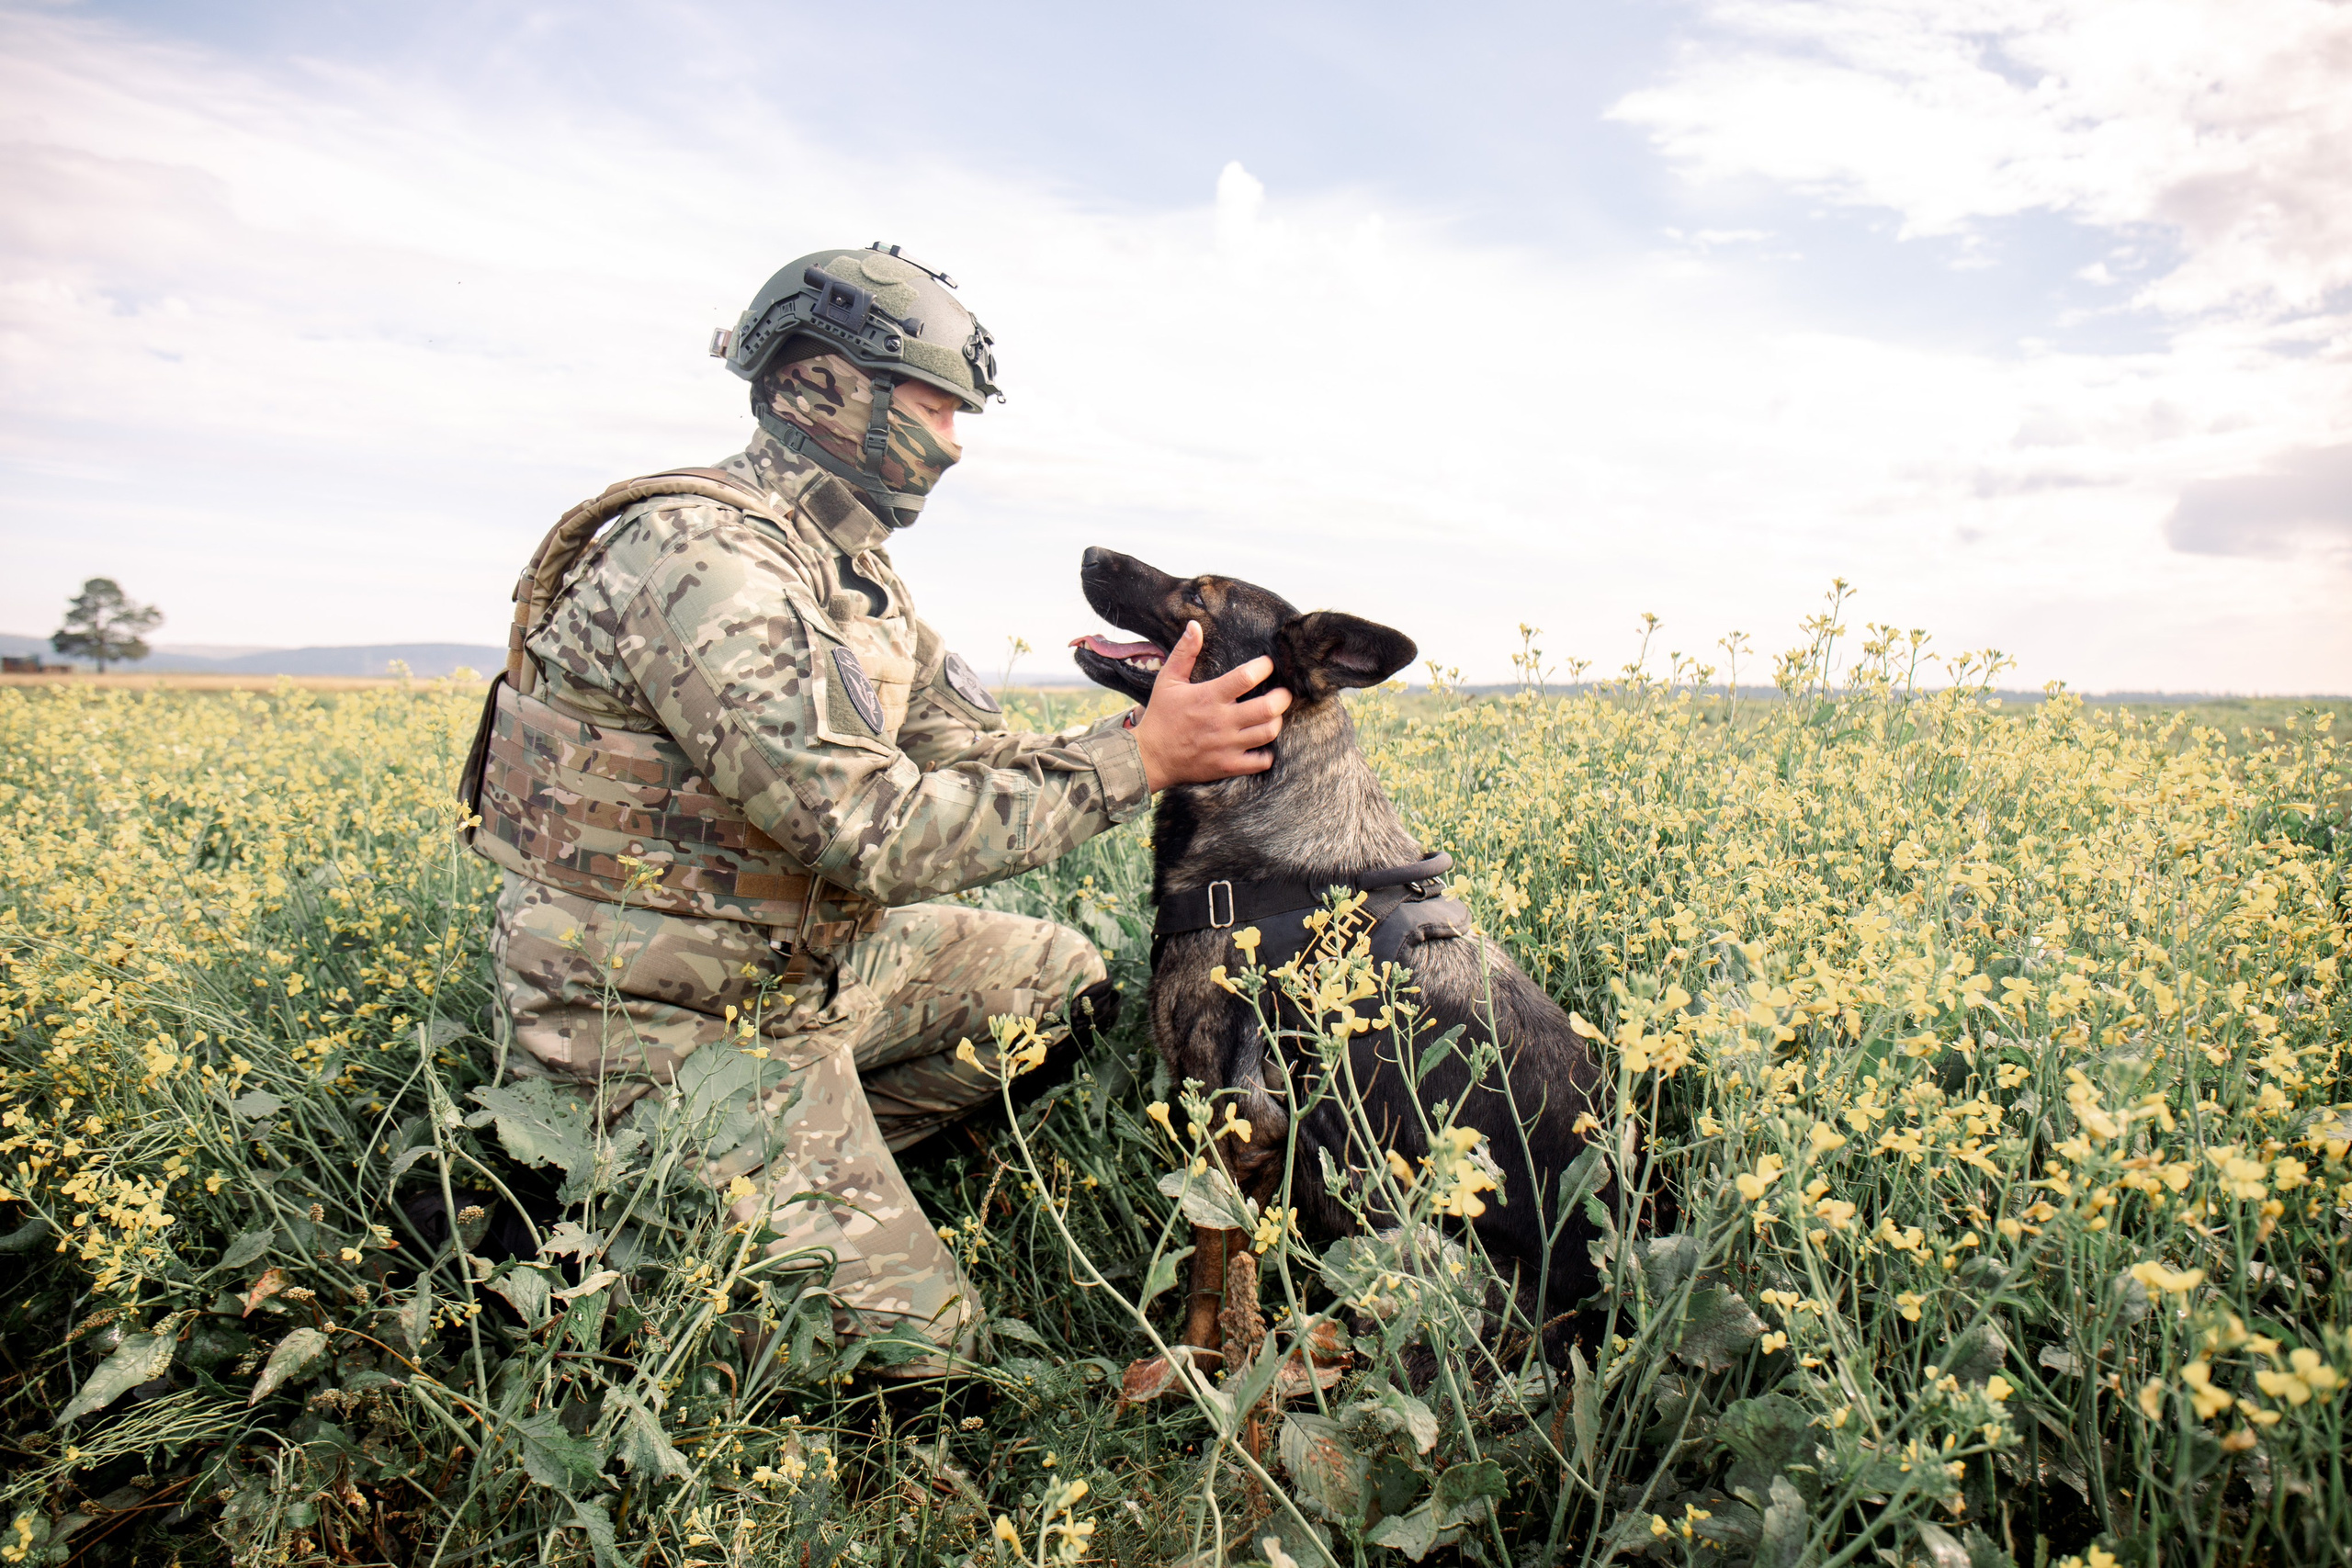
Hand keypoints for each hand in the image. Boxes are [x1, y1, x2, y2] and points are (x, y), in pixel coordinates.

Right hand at [1132, 622, 1291, 790]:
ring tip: (1274, 715)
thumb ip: (1184, 652)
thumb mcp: (1168, 680)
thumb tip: (1195, 625)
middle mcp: (1221, 721)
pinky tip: (1263, 743)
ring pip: (1268, 732)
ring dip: (1277, 721)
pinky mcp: (1228, 765)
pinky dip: (1268, 753)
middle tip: (1284, 692)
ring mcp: (1226, 745)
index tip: (1268, 665)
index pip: (1246, 677)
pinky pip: (1261, 761)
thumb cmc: (1161, 715)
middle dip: (1283, 697)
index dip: (1264, 667)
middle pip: (1267, 707)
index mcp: (1209, 696)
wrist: (1150, 756)